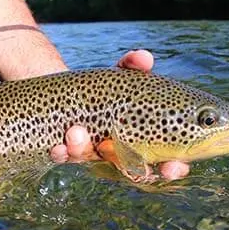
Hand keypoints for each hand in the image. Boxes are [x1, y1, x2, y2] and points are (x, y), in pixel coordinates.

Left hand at [49, 50, 191, 180]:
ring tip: (76, 132)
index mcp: (139, 140)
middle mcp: (116, 152)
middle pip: (132, 171)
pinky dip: (61, 152)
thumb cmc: (104, 88)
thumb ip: (132, 66)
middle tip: (142, 169)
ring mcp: (90, 153)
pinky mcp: (64, 150)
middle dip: (138, 172)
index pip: (163, 162)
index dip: (171, 169)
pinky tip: (57, 146)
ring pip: (90, 158)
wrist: (64, 89)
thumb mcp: (120, 74)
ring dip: (83, 149)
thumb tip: (145, 58)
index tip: (171, 167)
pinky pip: (63, 156)